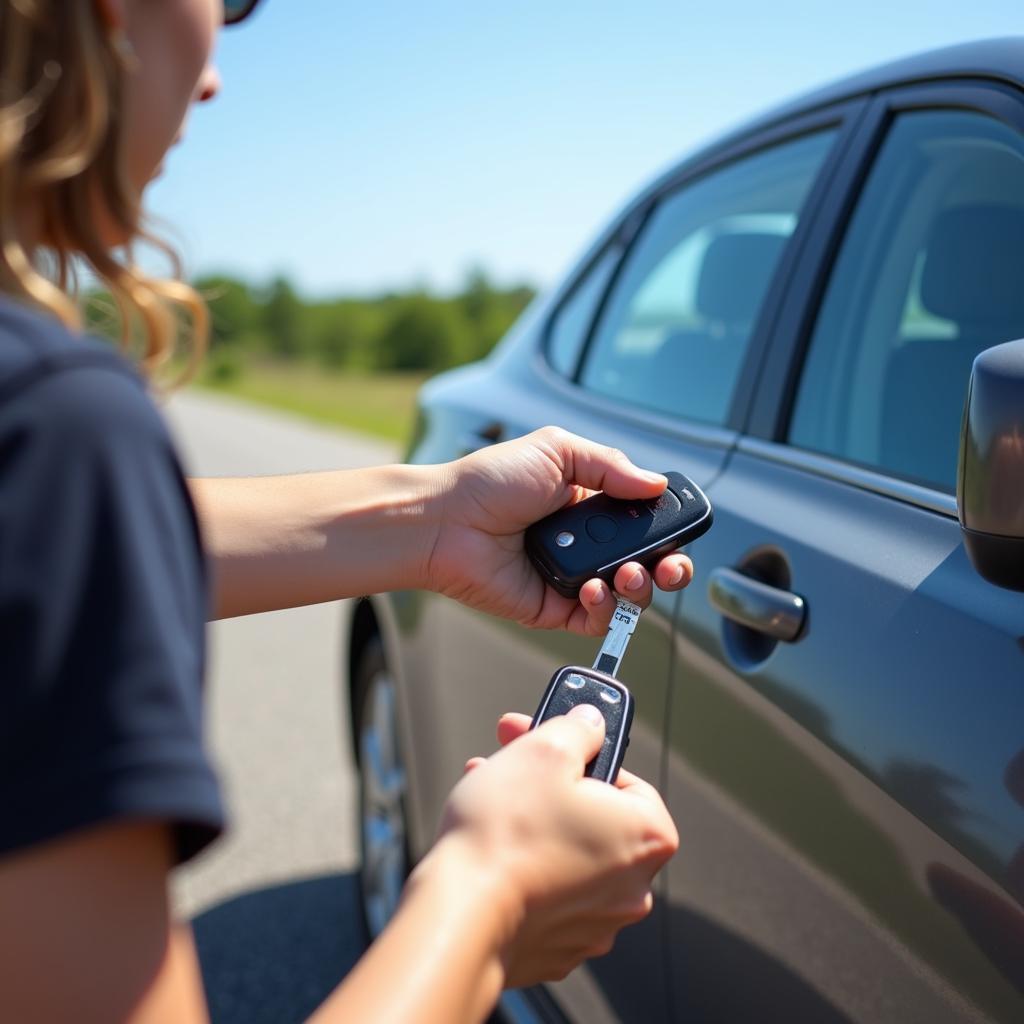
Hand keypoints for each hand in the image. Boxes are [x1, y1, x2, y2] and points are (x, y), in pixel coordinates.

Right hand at [422, 706, 678, 986]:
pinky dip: (523, 866)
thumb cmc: (506, 834)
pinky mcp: (557, 947)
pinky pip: (546, 891)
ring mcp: (596, 924)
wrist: (460, 916)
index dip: (585, 755)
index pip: (630, 782)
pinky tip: (488, 847)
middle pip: (594, 816)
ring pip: (566, 851)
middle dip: (548, 784)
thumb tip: (590, 724)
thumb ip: (578, 728)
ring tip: (486, 797)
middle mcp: (633, 888)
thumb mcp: (545, 750)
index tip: (549, 742)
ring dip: (531, 820)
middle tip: (508, 760)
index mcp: (646, 838)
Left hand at [427, 426, 693, 634]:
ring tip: (631, 575)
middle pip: (645, 564)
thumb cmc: (491, 480)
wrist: (447, 520)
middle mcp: (584, 543)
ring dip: (641, 588)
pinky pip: (595, 620)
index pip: (643, 522)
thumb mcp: (556, 451)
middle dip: (668, 568)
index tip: (680, 531)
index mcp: (588, 505)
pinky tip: (595, 589)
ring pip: (627, 596)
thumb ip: (610, 465)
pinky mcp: (552, 608)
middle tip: (670, 567)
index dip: (667, 530)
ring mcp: (570, 577)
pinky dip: (605, 609)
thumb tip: (656, 484)